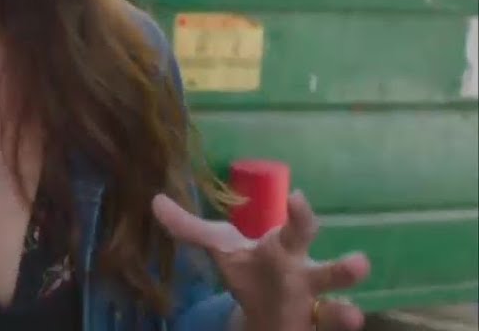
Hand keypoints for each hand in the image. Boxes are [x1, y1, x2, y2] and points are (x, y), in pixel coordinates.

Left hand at [153, 191, 370, 330]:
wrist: (263, 315)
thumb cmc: (250, 272)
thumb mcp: (220, 249)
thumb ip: (190, 227)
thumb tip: (155, 200)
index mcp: (284, 249)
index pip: (297, 226)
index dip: (299, 212)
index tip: (296, 196)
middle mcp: (307, 276)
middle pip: (330, 270)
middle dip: (345, 267)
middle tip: (359, 263)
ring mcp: (315, 308)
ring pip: (338, 309)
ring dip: (346, 311)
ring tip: (353, 313)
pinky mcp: (312, 330)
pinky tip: (345, 327)